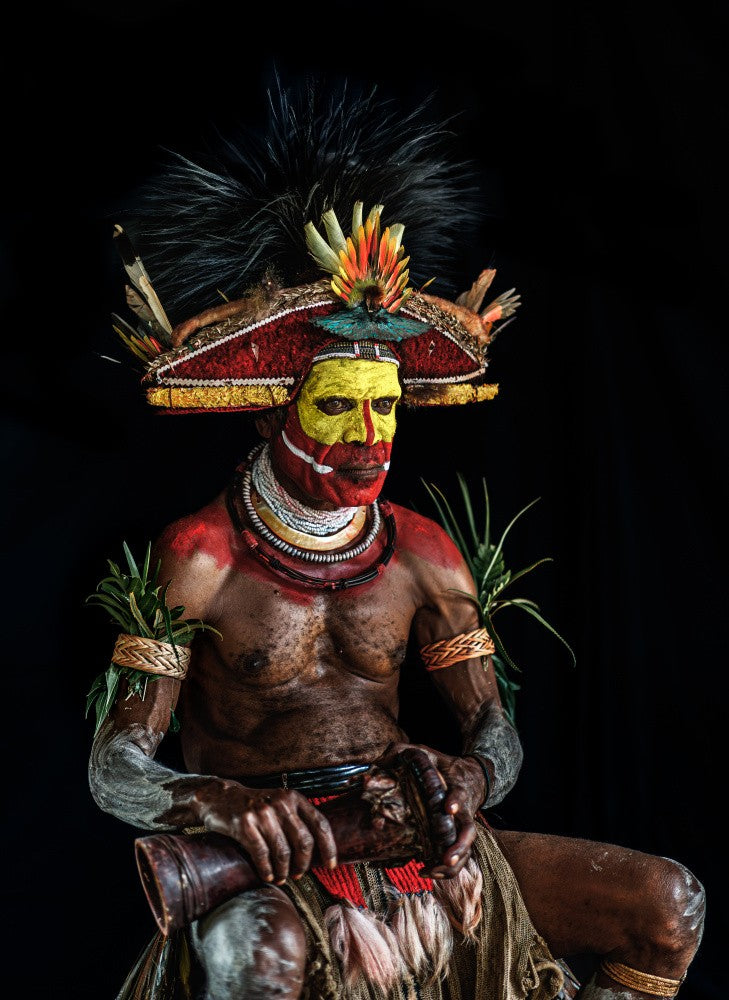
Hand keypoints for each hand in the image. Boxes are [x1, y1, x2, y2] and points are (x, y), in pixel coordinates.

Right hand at [192, 779, 336, 883]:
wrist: (220, 798)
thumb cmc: (255, 807)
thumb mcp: (280, 804)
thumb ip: (297, 819)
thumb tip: (319, 851)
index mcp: (294, 798)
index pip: (320, 823)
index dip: (329, 847)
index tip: (331, 865)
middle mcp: (280, 803)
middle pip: (303, 841)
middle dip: (304, 863)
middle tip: (298, 874)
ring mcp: (262, 813)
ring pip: (283, 851)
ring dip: (284, 870)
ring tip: (282, 878)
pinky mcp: (244, 824)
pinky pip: (261, 854)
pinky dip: (267, 869)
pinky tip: (268, 875)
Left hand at [379, 743, 486, 879]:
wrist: (472, 777)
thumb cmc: (444, 765)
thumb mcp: (426, 753)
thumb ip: (403, 752)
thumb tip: (377, 761)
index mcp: (457, 788)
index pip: (460, 795)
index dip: (456, 801)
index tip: (448, 808)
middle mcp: (463, 811)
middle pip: (469, 832)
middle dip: (458, 847)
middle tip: (445, 858)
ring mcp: (462, 827)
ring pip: (465, 851)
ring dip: (451, 865)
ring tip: (430, 872)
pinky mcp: (456, 838)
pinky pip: (456, 858)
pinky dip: (443, 869)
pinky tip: (424, 872)